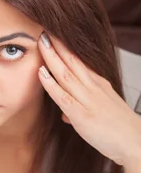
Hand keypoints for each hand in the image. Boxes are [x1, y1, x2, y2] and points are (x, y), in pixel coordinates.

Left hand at [37, 33, 140, 167]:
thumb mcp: (100, 113)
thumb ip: (81, 110)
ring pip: (66, 73)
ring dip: (52, 57)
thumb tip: (65, 114)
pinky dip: (50, 83)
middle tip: (44, 30)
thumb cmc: (118, 130)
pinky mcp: (82, 115)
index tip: (54, 37)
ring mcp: (88, 100)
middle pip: (73, 61)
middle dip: (57, 45)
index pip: (79, 62)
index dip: (66, 48)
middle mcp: (94, 88)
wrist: (135, 142)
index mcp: (99, 85)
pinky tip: (41, 72)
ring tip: (41, 41)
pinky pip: (63, 96)